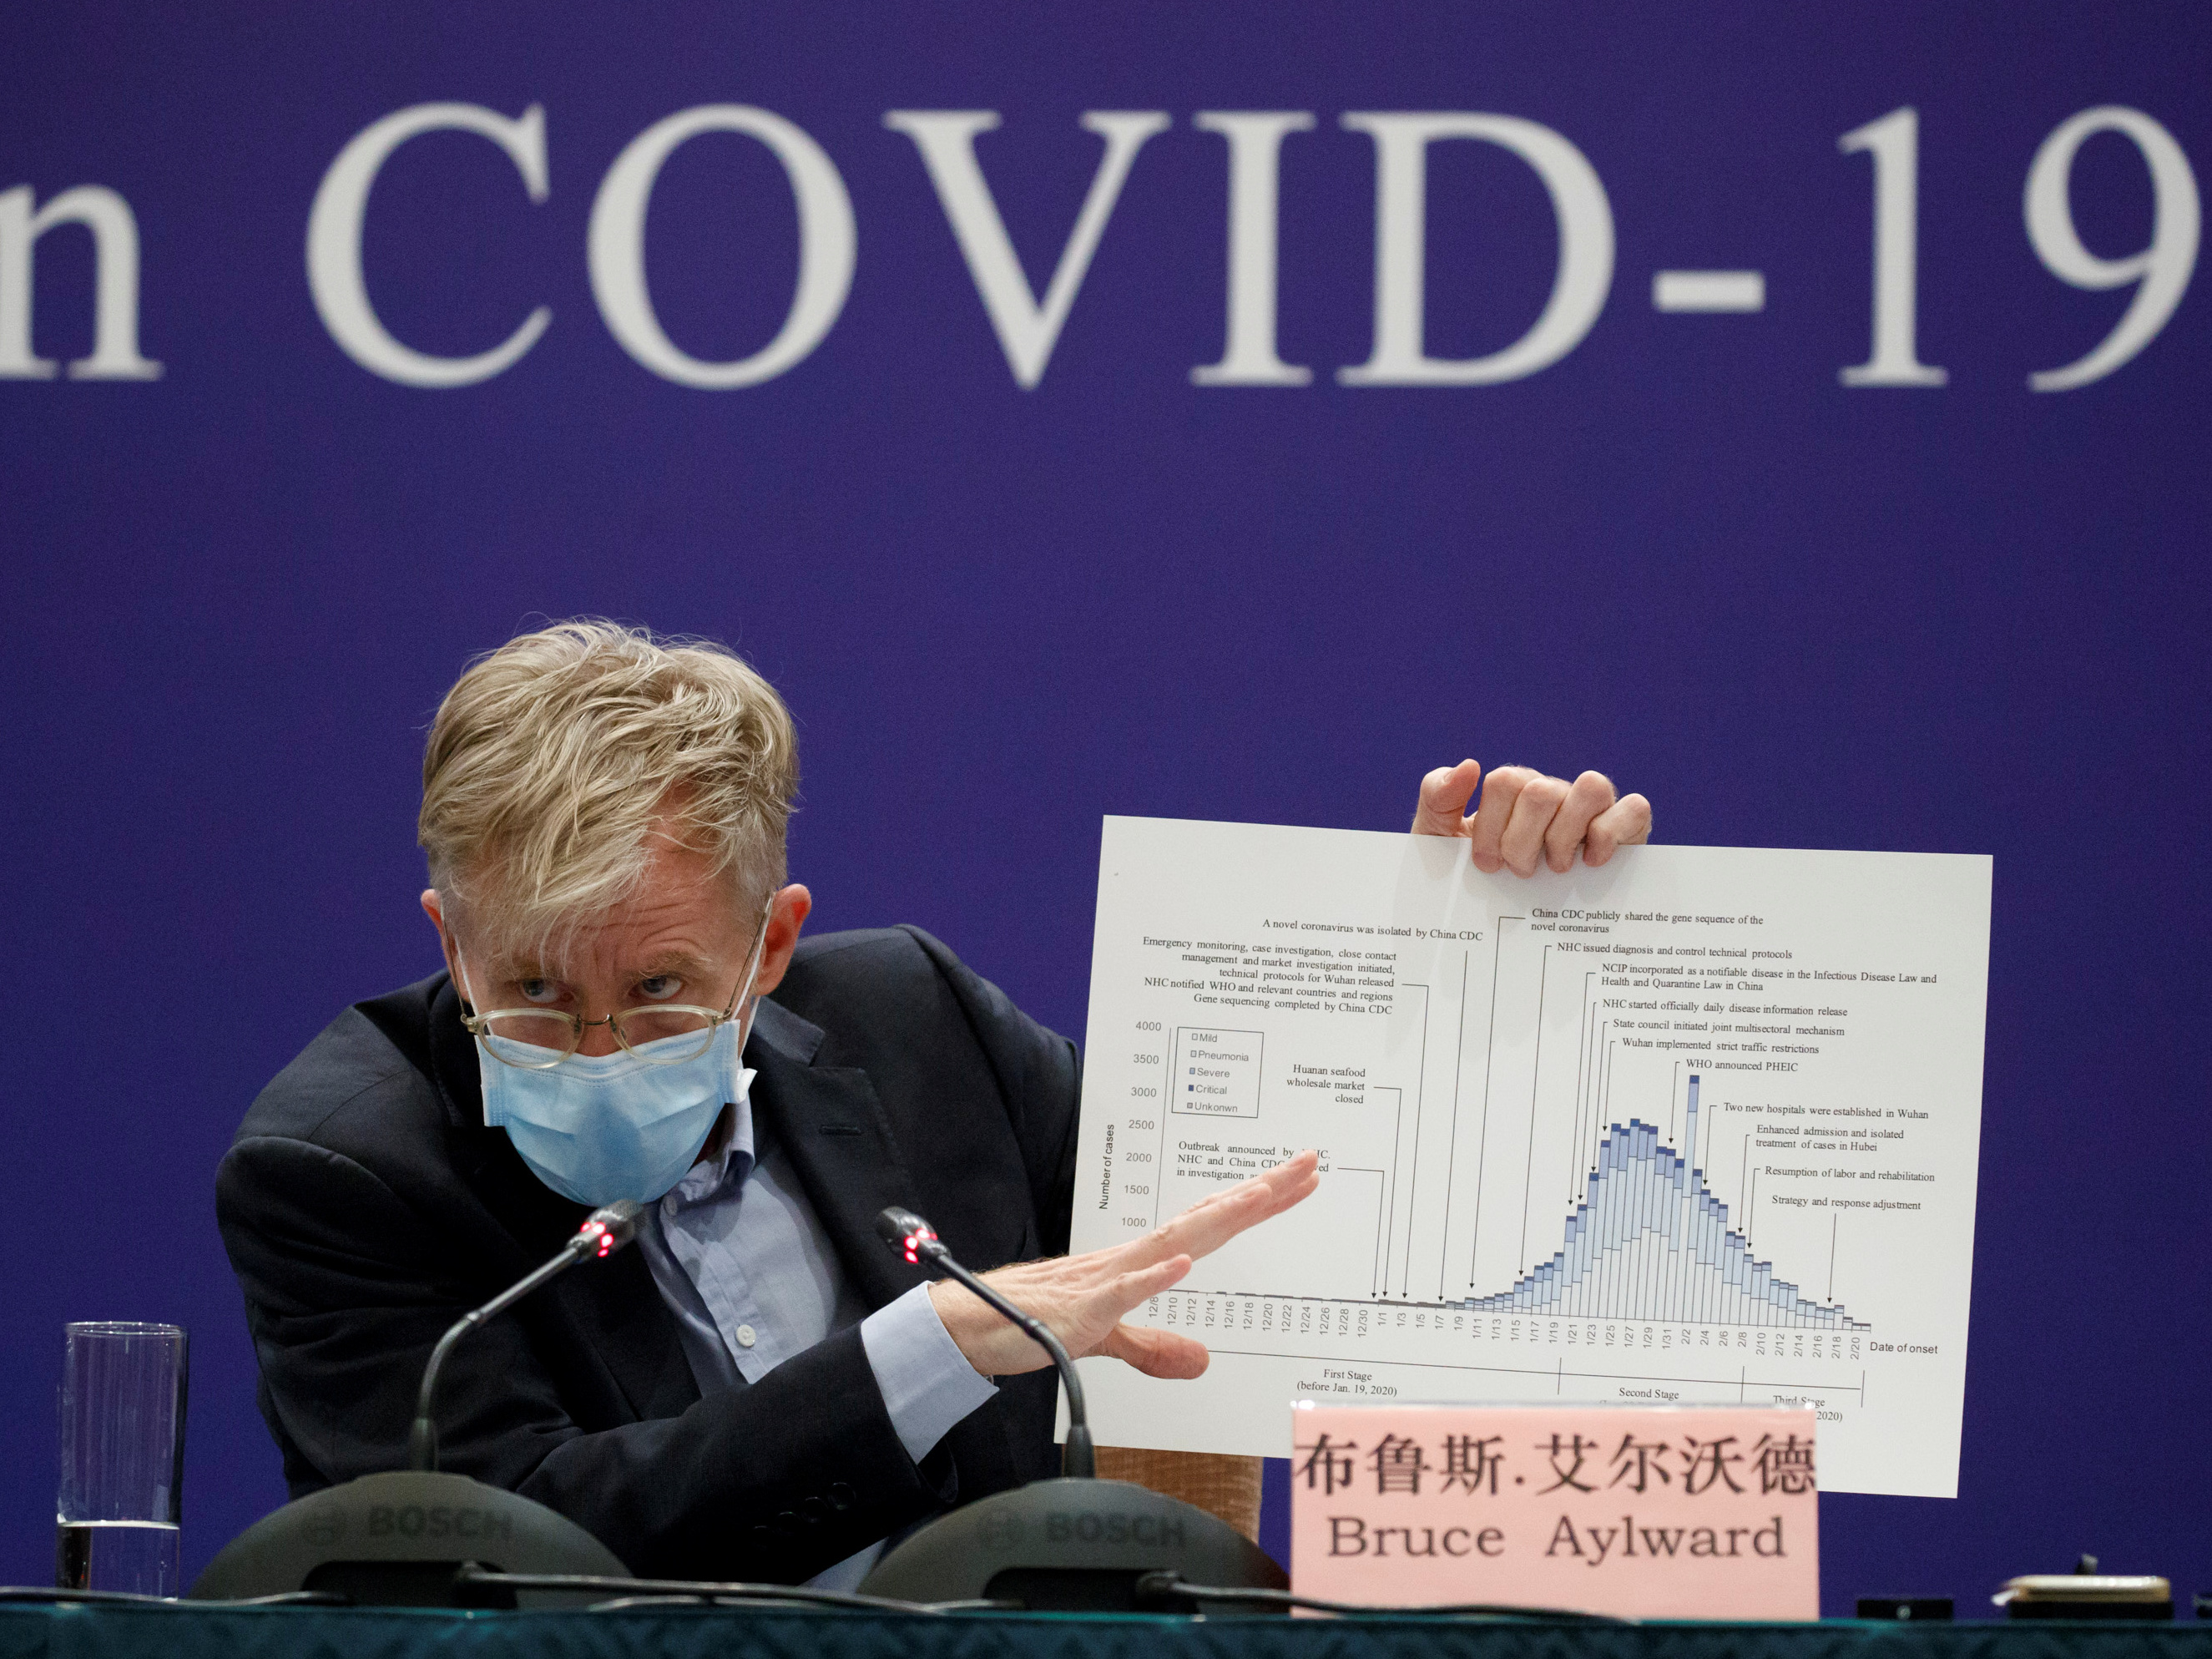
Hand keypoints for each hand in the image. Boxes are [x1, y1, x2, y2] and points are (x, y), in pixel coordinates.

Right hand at [929, 1151, 1319, 1379]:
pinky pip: (1121, 1292)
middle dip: (1257, 1195)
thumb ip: (1154, 1347)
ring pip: (1173, 1243)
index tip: (1297, 1180)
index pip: (1210, 1226)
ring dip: (1218, 1220)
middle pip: (1206, 1221)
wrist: (972, 1323)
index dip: (1255, 1203)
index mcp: (1142, 1263)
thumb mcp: (1109, 1341)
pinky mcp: (1082, 1311)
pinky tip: (1180, 1264)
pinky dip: (1151, 1277)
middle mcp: (1131, 1259)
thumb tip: (1203, 1360)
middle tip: (1306, 1166)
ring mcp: (1108, 1280)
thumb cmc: (1035, 1317)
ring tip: (1260, 1198)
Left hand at [1413, 759, 1650, 876]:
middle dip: (1523, 842)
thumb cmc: (1477, 877)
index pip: (1505, 781)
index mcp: (1514, 790)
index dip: (1492, 827)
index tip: (1488, 865)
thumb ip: (1439, 799)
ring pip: (1592, 786)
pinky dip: (1612, 834)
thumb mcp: (1440, 840)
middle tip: (1520, 872)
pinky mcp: (1627, 829)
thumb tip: (1469, 765)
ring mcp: (1592, 809)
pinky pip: (1634, 808)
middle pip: (1542, 791)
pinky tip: (1591, 863)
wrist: (1509, 923)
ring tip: (1556, 869)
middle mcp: (1555, 793)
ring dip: (1566, 836)